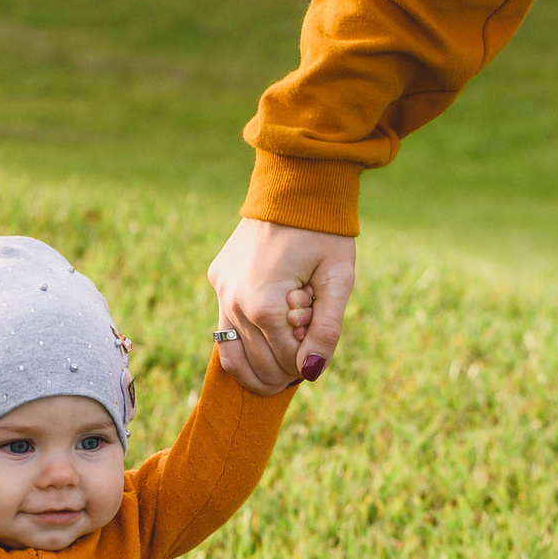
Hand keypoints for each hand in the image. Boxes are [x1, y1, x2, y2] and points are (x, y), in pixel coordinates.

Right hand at [206, 217, 356, 394]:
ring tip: (282, 372)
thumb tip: (311, 372)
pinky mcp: (218, 281)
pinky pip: (223, 329)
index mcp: (264, 305)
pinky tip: (264, 344)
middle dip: (286, 367)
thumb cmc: (324, 232)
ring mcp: (221, 292)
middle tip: (304, 349)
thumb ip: (327, 329)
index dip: (309, 359)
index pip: (287, 361)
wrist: (296, 186)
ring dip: (258, 371)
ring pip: (232, 357)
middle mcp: (234, 303)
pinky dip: (243, 346)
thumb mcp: (338, 279)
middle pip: (260, 364)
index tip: (320, 334)